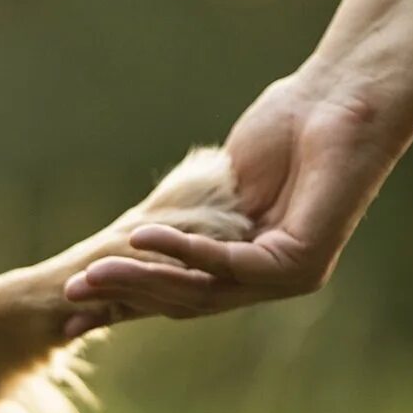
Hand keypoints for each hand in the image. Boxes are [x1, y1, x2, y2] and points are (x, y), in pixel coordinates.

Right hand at [63, 68, 409, 320]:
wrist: (342, 99)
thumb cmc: (287, 127)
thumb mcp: (221, 180)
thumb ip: (188, 217)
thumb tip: (134, 239)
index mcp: (251, 264)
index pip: (181, 292)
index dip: (129, 302)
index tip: (74, 313)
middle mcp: (270, 280)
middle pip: (185, 301)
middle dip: (124, 299)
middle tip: (70, 295)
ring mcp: (289, 278)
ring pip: (201, 290)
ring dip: (141, 280)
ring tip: (90, 275)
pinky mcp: (301, 264)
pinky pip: (227, 263)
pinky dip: (181, 251)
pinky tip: (139, 238)